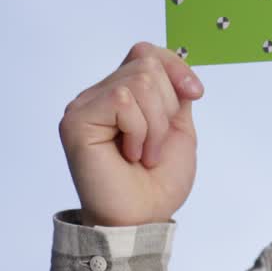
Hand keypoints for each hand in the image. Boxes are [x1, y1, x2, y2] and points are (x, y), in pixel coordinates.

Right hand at [58, 41, 204, 225]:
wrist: (142, 218)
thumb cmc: (157, 182)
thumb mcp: (179, 128)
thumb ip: (175, 93)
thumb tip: (177, 66)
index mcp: (122, 94)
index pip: (146, 52)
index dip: (175, 67)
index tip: (195, 94)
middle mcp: (99, 95)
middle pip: (147, 65)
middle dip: (167, 108)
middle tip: (155, 145)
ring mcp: (84, 106)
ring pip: (140, 82)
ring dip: (155, 126)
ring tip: (143, 153)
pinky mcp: (76, 120)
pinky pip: (123, 100)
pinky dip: (140, 131)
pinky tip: (130, 154)